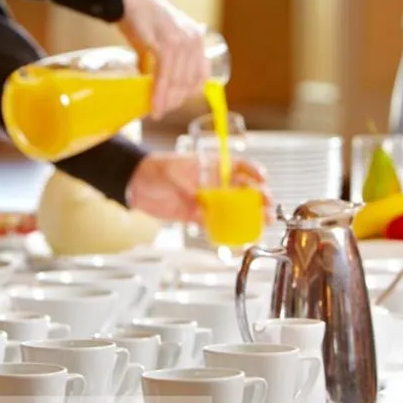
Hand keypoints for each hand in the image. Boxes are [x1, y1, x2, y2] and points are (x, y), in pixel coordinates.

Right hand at [117, 0, 209, 118]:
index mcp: (196, 38)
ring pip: (178, 81)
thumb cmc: (140, 19)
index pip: (201, 75)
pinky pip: (165, 76)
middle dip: (176, 101)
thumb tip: (152, 85)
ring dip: (167, 101)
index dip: (188, 93)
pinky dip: (159, 93)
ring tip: (156, 112)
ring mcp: (182, 41)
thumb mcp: (159, 41)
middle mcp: (193, 40)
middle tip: (162, 112)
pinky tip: (153, 105)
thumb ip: (161, 62)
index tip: (174, 104)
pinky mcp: (166, 43)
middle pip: (190, 81)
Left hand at [126, 152, 271, 223]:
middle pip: (241, 189)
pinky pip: (215, 224)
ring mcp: (205, 199)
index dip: (253, 171)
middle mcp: (211, 183)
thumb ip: (189, 184)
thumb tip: (202, 200)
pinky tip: (237, 236)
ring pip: (232, 208)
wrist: (135, 183)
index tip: (262, 179)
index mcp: (210, 166)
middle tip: (267, 206)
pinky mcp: (195, 215)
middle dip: (258, 197)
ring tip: (262, 223)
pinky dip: (226, 230)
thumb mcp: (173, 171)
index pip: (238, 166)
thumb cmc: (154, 168)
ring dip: (248, 216)